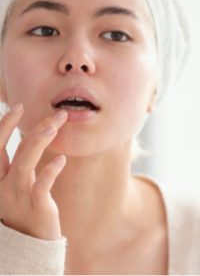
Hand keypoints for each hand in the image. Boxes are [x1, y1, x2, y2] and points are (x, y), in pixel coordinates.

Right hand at [0, 104, 67, 239]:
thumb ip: (21, 163)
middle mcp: (2, 185)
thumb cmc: (24, 210)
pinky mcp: (36, 207)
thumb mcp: (17, 185)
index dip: (4, 125)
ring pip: (24, 163)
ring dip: (39, 141)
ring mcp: (18, 196)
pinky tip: (61, 159)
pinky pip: (41, 185)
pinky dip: (50, 171)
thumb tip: (33, 138)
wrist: (29, 245)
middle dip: (27, 126)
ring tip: (55, 126)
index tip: (17, 107)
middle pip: (10, 149)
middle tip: (48, 113)